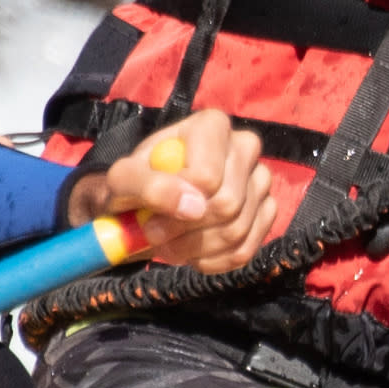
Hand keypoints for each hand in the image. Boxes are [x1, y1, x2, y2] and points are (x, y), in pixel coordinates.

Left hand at [77, 108, 277, 271]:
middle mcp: (244, 146)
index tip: (150, 216)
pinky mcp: (266, 212)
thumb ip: (149, 185)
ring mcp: (260, 180)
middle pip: (227, 204)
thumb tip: (192, 206)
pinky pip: (246, 249)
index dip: (176, 204)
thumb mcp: (122, 180)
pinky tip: (192, 253)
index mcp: (212, 126)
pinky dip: (213, 261)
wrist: (147, 207)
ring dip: (195, 249)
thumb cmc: (135, 187)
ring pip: (237, 230)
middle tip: (155, 236)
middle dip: (185, 230)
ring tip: (169, 245)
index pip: (207, 176)